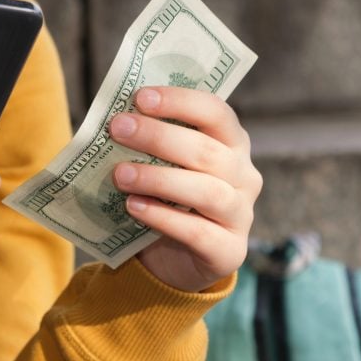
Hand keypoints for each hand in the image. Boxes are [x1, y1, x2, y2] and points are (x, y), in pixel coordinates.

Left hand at [109, 87, 262, 292]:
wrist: (171, 262)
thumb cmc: (165, 201)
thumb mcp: (161, 166)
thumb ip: (149, 143)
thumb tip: (116, 117)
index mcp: (232, 145)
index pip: (216, 113)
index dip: (181, 102)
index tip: (140, 98)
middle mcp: (244, 176)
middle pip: (207, 151)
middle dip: (159, 137)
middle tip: (118, 129)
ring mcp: (241, 215)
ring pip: (206, 191)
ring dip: (159, 179)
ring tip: (120, 175)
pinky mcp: (229, 251)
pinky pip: (198, 232)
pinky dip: (163, 217)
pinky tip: (133, 207)